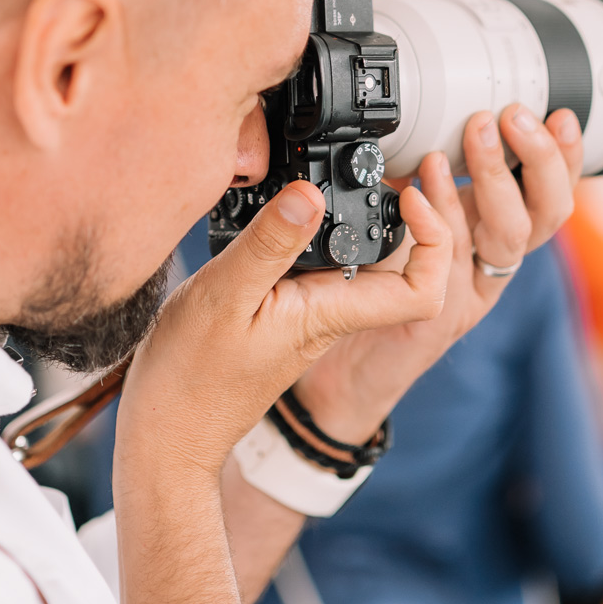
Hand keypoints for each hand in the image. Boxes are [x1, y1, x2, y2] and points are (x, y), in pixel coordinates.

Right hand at [112, 176, 456, 603]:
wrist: (169, 434)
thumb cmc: (189, 378)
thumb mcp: (224, 296)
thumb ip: (269, 244)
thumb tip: (312, 193)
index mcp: (331, 315)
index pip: (423, 290)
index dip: (433, 238)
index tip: (405, 194)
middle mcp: (331, 316)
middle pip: (403, 269)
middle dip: (408, 215)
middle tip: (389, 169)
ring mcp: (310, 317)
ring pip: (365, 266)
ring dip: (372, 221)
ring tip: (357, 176)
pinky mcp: (285, 313)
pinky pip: (326, 269)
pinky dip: (328, 234)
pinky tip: (301, 209)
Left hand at [293, 104, 582, 441]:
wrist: (339, 364)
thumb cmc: (372, 285)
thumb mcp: (404, 218)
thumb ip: (420, 180)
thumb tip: (418, 119)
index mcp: (492, 235)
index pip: (549, 194)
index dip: (565, 158)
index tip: (559, 116)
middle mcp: (492, 264)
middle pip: (547, 214)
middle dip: (537, 159)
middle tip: (510, 118)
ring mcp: (469, 293)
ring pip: (507, 236)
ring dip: (490, 178)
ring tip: (468, 136)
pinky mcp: (438, 315)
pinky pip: (448, 266)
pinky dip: (436, 221)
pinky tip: (416, 193)